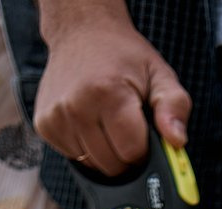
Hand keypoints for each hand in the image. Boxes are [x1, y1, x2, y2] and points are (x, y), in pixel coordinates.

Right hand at [34, 0, 190, 174]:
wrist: (81, 31)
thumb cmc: (124, 56)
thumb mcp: (160, 75)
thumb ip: (174, 108)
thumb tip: (177, 140)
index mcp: (108, 94)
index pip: (133, 154)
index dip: (143, 149)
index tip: (142, 132)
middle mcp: (77, 106)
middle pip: (112, 165)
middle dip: (124, 154)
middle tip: (125, 126)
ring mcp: (56, 117)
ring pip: (92, 165)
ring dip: (104, 152)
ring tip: (106, 121)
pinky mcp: (43, 125)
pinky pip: (73, 157)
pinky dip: (85, 148)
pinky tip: (89, 122)